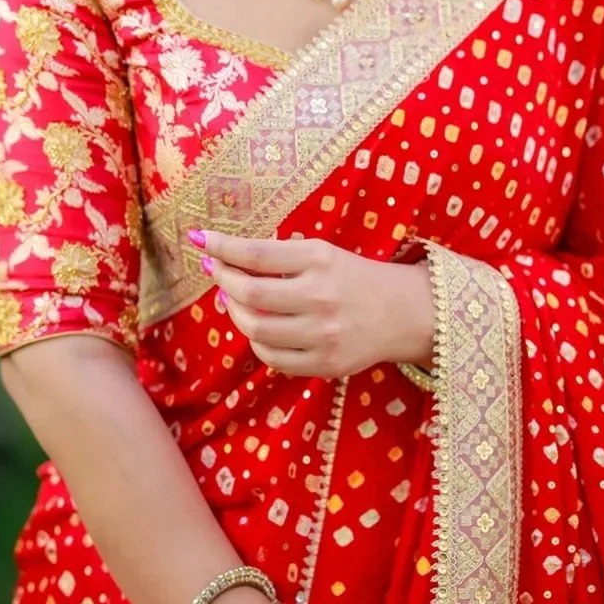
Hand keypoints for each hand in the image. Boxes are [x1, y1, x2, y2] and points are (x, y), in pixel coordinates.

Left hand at [189, 230, 433, 378]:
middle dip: (224, 281)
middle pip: (250, 294)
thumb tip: (228, 262)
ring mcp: (323, 334)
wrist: (402, 313)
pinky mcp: (325, 364)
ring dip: (235, 312)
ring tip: (235, 300)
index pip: (258, 254)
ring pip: (256, 329)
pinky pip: (273, 358)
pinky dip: (258, 341)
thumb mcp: (323, 254)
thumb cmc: (354, 278)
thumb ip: (280, 257)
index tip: (201, 239)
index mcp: (320, 260)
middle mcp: (321, 297)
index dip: (223, 248)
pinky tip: (260, 327)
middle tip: (216, 271)